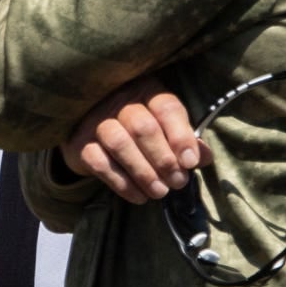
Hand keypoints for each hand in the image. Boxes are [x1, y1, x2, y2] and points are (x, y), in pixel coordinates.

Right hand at [61, 79, 199, 203]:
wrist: (91, 130)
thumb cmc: (136, 127)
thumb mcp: (163, 126)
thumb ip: (183, 139)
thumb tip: (204, 157)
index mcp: (146, 91)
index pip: (166, 107)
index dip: (180, 135)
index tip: (191, 161)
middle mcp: (119, 101)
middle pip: (143, 127)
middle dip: (163, 159)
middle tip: (177, 182)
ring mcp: (96, 121)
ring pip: (120, 143)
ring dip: (144, 172)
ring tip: (160, 192)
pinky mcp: (80, 144)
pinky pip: (100, 163)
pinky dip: (122, 183)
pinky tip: (139, 196)